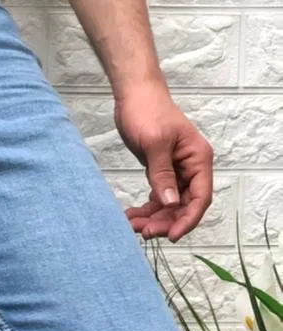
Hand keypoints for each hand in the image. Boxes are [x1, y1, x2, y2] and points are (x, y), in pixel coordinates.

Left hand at [114, 81, 213, 243]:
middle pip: (184, 206)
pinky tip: (130, 216)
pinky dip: (146, 209)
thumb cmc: (147, 111)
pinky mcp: (161, 172)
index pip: (200, 197)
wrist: (134, 94)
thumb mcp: (154, 143)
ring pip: (170, 205)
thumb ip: (162, 174)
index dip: (187, 219)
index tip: (170, 236)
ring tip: (131, 226)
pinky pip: (158, 198)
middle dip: (165, 222)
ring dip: (153, 219)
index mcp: (198, 159)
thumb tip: (171, 203)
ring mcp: (176, 171)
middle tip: (143, 232)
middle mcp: (191, 167)